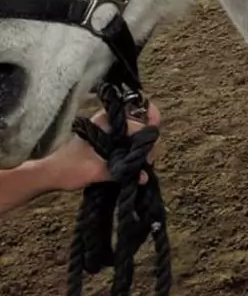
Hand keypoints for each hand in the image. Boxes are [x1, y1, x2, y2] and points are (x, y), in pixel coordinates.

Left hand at [44, 100, 161, 191]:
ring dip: (142, 150)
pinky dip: (135, 153)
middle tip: (146, 163)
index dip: (148, 137)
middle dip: (148, 144)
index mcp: (107, 121)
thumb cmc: (69, 169)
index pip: (139, 122)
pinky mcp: (110, 140)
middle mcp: (111, 121)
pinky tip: (136, 167)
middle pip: (142, 124)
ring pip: (137, 134)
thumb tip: (144, 175)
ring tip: (141, 168)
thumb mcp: (97, 171)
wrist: (50, 174)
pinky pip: (130, 141)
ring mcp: (111, 130)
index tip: (149, 155)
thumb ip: (122, 171)